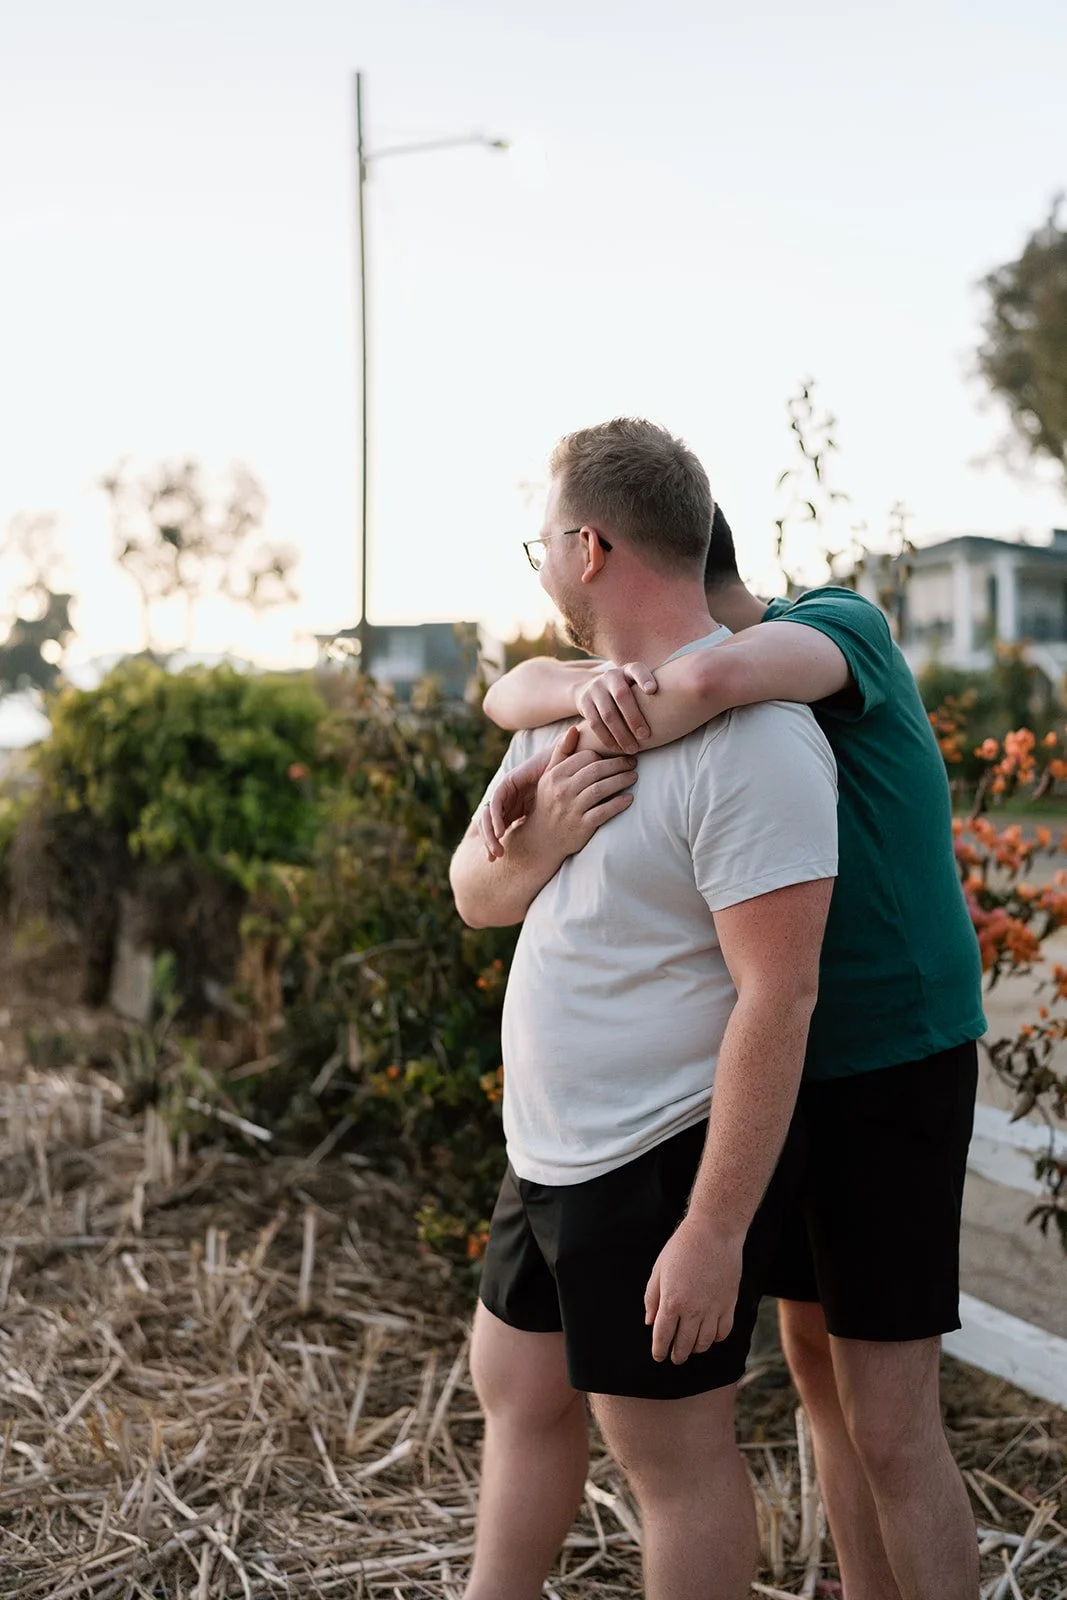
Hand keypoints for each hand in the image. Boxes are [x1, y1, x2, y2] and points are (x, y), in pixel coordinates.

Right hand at [481, 724, 636, 862]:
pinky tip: (629, 799)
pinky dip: (618, 804)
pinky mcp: (582, 826)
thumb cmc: (549, 803)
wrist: (541, 840)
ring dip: (622, 781)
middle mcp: (562, 791)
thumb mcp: (548, 777)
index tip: (616, 756)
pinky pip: (604, 811)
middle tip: (632, 763)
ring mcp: (572, 809)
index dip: (604, 756)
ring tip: (634, 777)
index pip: (586, 757)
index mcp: (554, 776)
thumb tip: (574, 729)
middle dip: (618, 765)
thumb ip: (561, 753)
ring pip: (602, 789)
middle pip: (596, 771)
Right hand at [575, 663, 657, 754]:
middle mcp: (610, 676)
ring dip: (621, 733)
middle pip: (622, 696)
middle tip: (646, 736)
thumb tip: (692, 695)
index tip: (654, 690)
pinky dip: (606, 738)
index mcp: (628, 669)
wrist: (590, 689)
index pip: (637, 669)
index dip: (644, 678)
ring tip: (634, 749)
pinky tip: (617, 748)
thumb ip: (657, 689)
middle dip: (634, 718)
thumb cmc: (628, 691)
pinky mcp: (584, 702)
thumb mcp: (639, 685)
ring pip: (607, 713)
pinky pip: (594, 723)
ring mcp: (595, 688)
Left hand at [644, 1214, 742, 1364]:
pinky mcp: (729, 1304)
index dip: (659, 1350)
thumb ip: (652, 1298)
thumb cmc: (682, 1247)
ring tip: (690, 1348)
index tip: (658, 1356)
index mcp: (672, 1301)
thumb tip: (649, 1321)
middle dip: (677, 1355)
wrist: (714, 1232)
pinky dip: (716, 1339)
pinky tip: (710, 1336)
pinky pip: (723, 1332)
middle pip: (684, 1345)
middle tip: (674, 1357)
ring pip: (705, 1343)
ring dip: (695, 1349)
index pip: (663, 1336)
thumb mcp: (659, 1270)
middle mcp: (693, 1310)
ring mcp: (713, 1308)